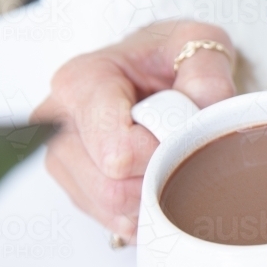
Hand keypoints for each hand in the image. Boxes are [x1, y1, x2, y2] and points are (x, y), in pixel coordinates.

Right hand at [33, 21, 235, 243]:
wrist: (159, 66)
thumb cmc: (170, 57)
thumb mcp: (198, 44)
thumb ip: (206, 74)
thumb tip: (203, 113)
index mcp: (82, 83)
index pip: (117, 151)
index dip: (160, 155)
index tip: (180, 136)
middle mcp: (60, 122)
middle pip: (111, 189)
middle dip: (160, 178)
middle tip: (181, 148)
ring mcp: (64, 158)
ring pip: (112, 210)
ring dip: (154, 196)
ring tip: (170, 160)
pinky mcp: (76, 186)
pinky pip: (114, 222)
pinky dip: (146, 210)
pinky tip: (159, 181)